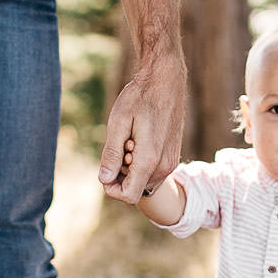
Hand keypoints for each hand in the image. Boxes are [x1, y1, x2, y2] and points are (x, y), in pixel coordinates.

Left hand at [99, 52, 185, 202]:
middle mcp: (163, 167)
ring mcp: (170, 162)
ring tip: (131, 141)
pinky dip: (142, 162)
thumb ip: (111, 154)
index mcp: (149, 161)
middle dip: (121, 175)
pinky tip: (140, 140)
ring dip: (132, 168)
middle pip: (136, 189)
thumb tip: (104, 179)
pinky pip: (153, 172)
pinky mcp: (172, 156)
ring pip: (144, 181)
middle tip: (121, 145)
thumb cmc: (139, 98)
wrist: (165, 81)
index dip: (111, 188)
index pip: (128, 196)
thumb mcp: (118, 122)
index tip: (106, 168)